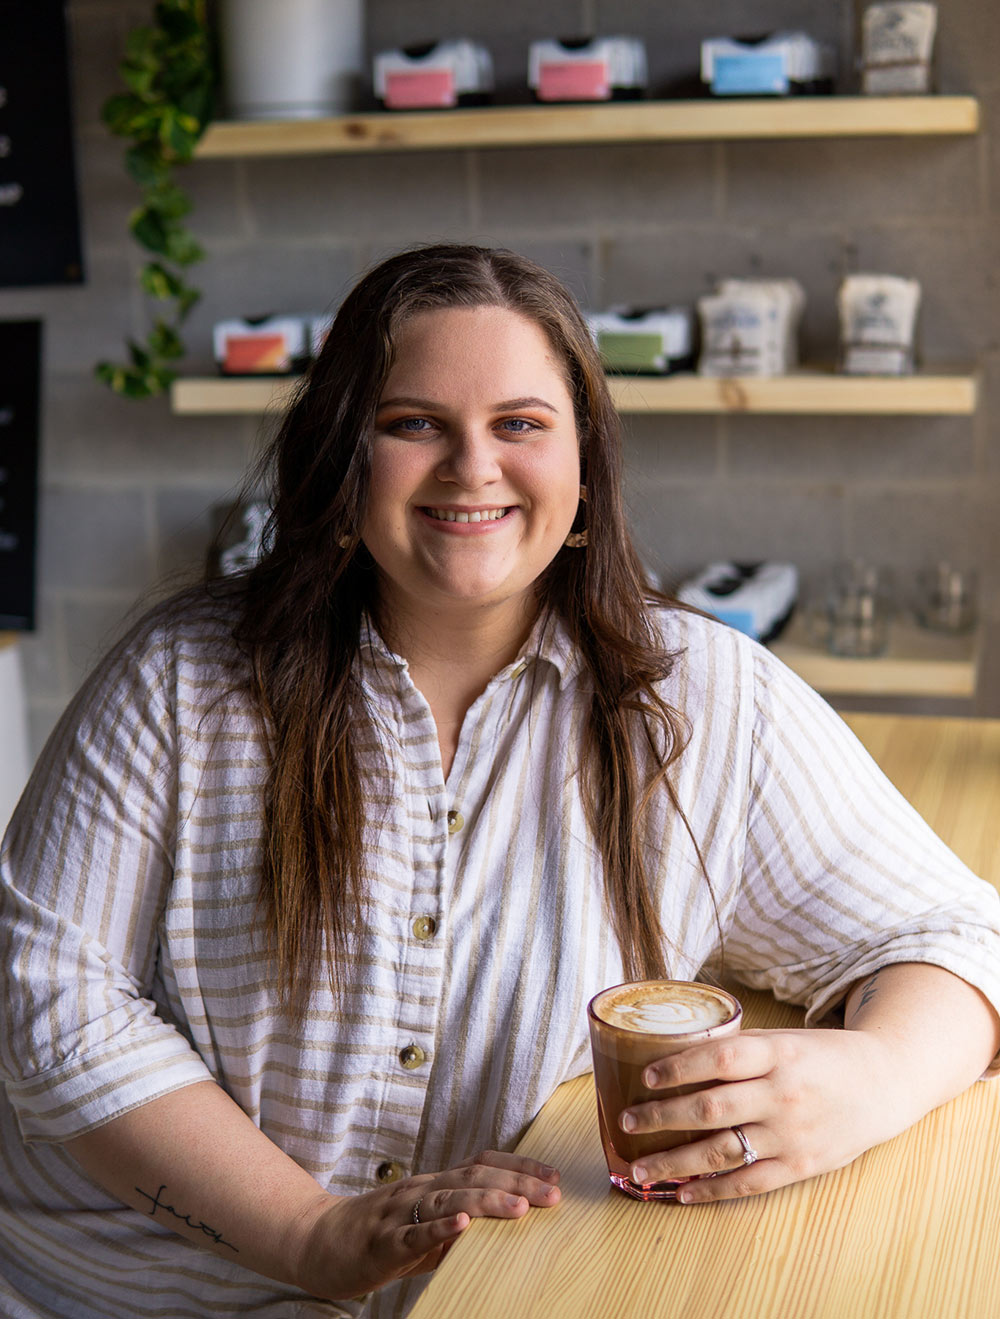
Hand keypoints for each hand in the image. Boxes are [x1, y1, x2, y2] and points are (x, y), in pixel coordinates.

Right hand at [293, 1150, 560, 1298]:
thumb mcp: (425, 1228)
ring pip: (449, 1199)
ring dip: (487, 1200)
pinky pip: (413, 1232)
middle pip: (474, 1177)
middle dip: (518, 1183)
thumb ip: (458, 1227)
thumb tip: (500, 1231)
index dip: (520, 1167)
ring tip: (519, 1206)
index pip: (482, 1164)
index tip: (554, 1176)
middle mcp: (422, 1189)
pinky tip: (462, 1225)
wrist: (318, 1242)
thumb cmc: (378, 1237)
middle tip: (554, 1193)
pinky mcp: (383, 1241)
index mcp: (434, 1184)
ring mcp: (401, 1212)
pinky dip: (439, 1228)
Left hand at [617, 1028, 905, 1203]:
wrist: (883, 1083)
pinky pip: (748, 1183)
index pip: (718, 1059)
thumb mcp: (784, 1041)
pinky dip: (711, 1191)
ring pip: (722, 1151)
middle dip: (661, 1117)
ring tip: (641, 1168)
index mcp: (778, 1054)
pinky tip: (682, 1193)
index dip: (679, 1067)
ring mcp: (792, 1134)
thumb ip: (740, 1051)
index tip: (646, 1076)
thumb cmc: (822, 1056)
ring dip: (675, 1161)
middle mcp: (782, 1094)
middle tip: (627, 1122)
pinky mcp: (801, 1166)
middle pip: (710, 1108)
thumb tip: (676, 1055)